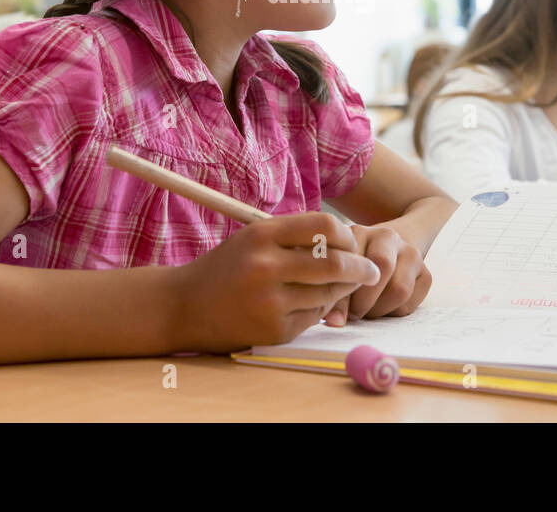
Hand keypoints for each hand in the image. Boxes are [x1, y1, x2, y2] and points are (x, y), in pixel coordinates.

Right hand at [170, 212, 380, 352]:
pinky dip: (318, 309)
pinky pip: (313, 316)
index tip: (355, 244)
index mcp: (262, 234)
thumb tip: (347, 241)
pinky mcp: (273, 330)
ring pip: (328, 293)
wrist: (184, 306)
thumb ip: (295, 236)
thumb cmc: (226, 268)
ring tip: (338, 286)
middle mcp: (266, 266)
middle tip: (372, 272)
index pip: (325, 226)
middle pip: (335, 264)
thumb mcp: (254, 239)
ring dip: (340, 291)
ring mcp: (270, 301)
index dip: (348, 236)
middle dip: (362, 269)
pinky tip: (307, 304)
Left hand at [321, 223, 432, 326]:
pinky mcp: (426, 274)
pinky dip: (394, 313)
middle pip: (382, 269)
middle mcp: (387, 237)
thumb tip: (335, 322)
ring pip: (399, 289)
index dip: (343, 295)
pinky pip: (411, 302)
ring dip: (380, 310)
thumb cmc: (354, 268)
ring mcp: (411, 253)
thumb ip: (334, 293)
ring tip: (367, 311)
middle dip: (364, 301)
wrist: (388, 250)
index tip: (335, 314)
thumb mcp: (340, 273)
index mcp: (360, 232)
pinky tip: (383, 307)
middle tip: (354, 314)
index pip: (353, 263)